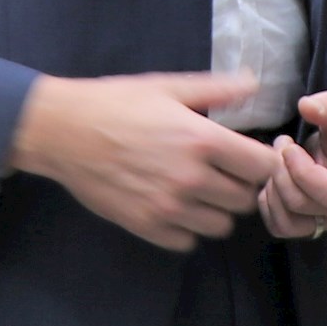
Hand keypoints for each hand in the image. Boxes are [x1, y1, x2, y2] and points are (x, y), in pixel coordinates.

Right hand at [5, 71, 273, 250]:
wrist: (63, 131)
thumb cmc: (116, 103)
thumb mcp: (167, 87)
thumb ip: (216, 89)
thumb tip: (254, 84)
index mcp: (203, 140)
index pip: (263, 167)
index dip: (262, 161)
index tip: (249, 156)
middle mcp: (192, 179)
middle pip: (246, 199)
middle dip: (240, 185)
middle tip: (221, 171)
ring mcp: (169, 208)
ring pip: (222, 226)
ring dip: (216, 209)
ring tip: (198, 190)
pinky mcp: (147, 227)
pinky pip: (188, 241)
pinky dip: (187, 228)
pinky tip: (174, 206)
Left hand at [260, 86, 326, 238]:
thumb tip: (306, 107)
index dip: (302, 171)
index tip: (289, 146)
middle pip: (302, 204)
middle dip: (280, 171)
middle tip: (281, 144)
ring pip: (288, 222)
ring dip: (272, 190)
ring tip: (277, 163)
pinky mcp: (310, 223)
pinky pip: (280, 226)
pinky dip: (268, 205)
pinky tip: (273, 180)